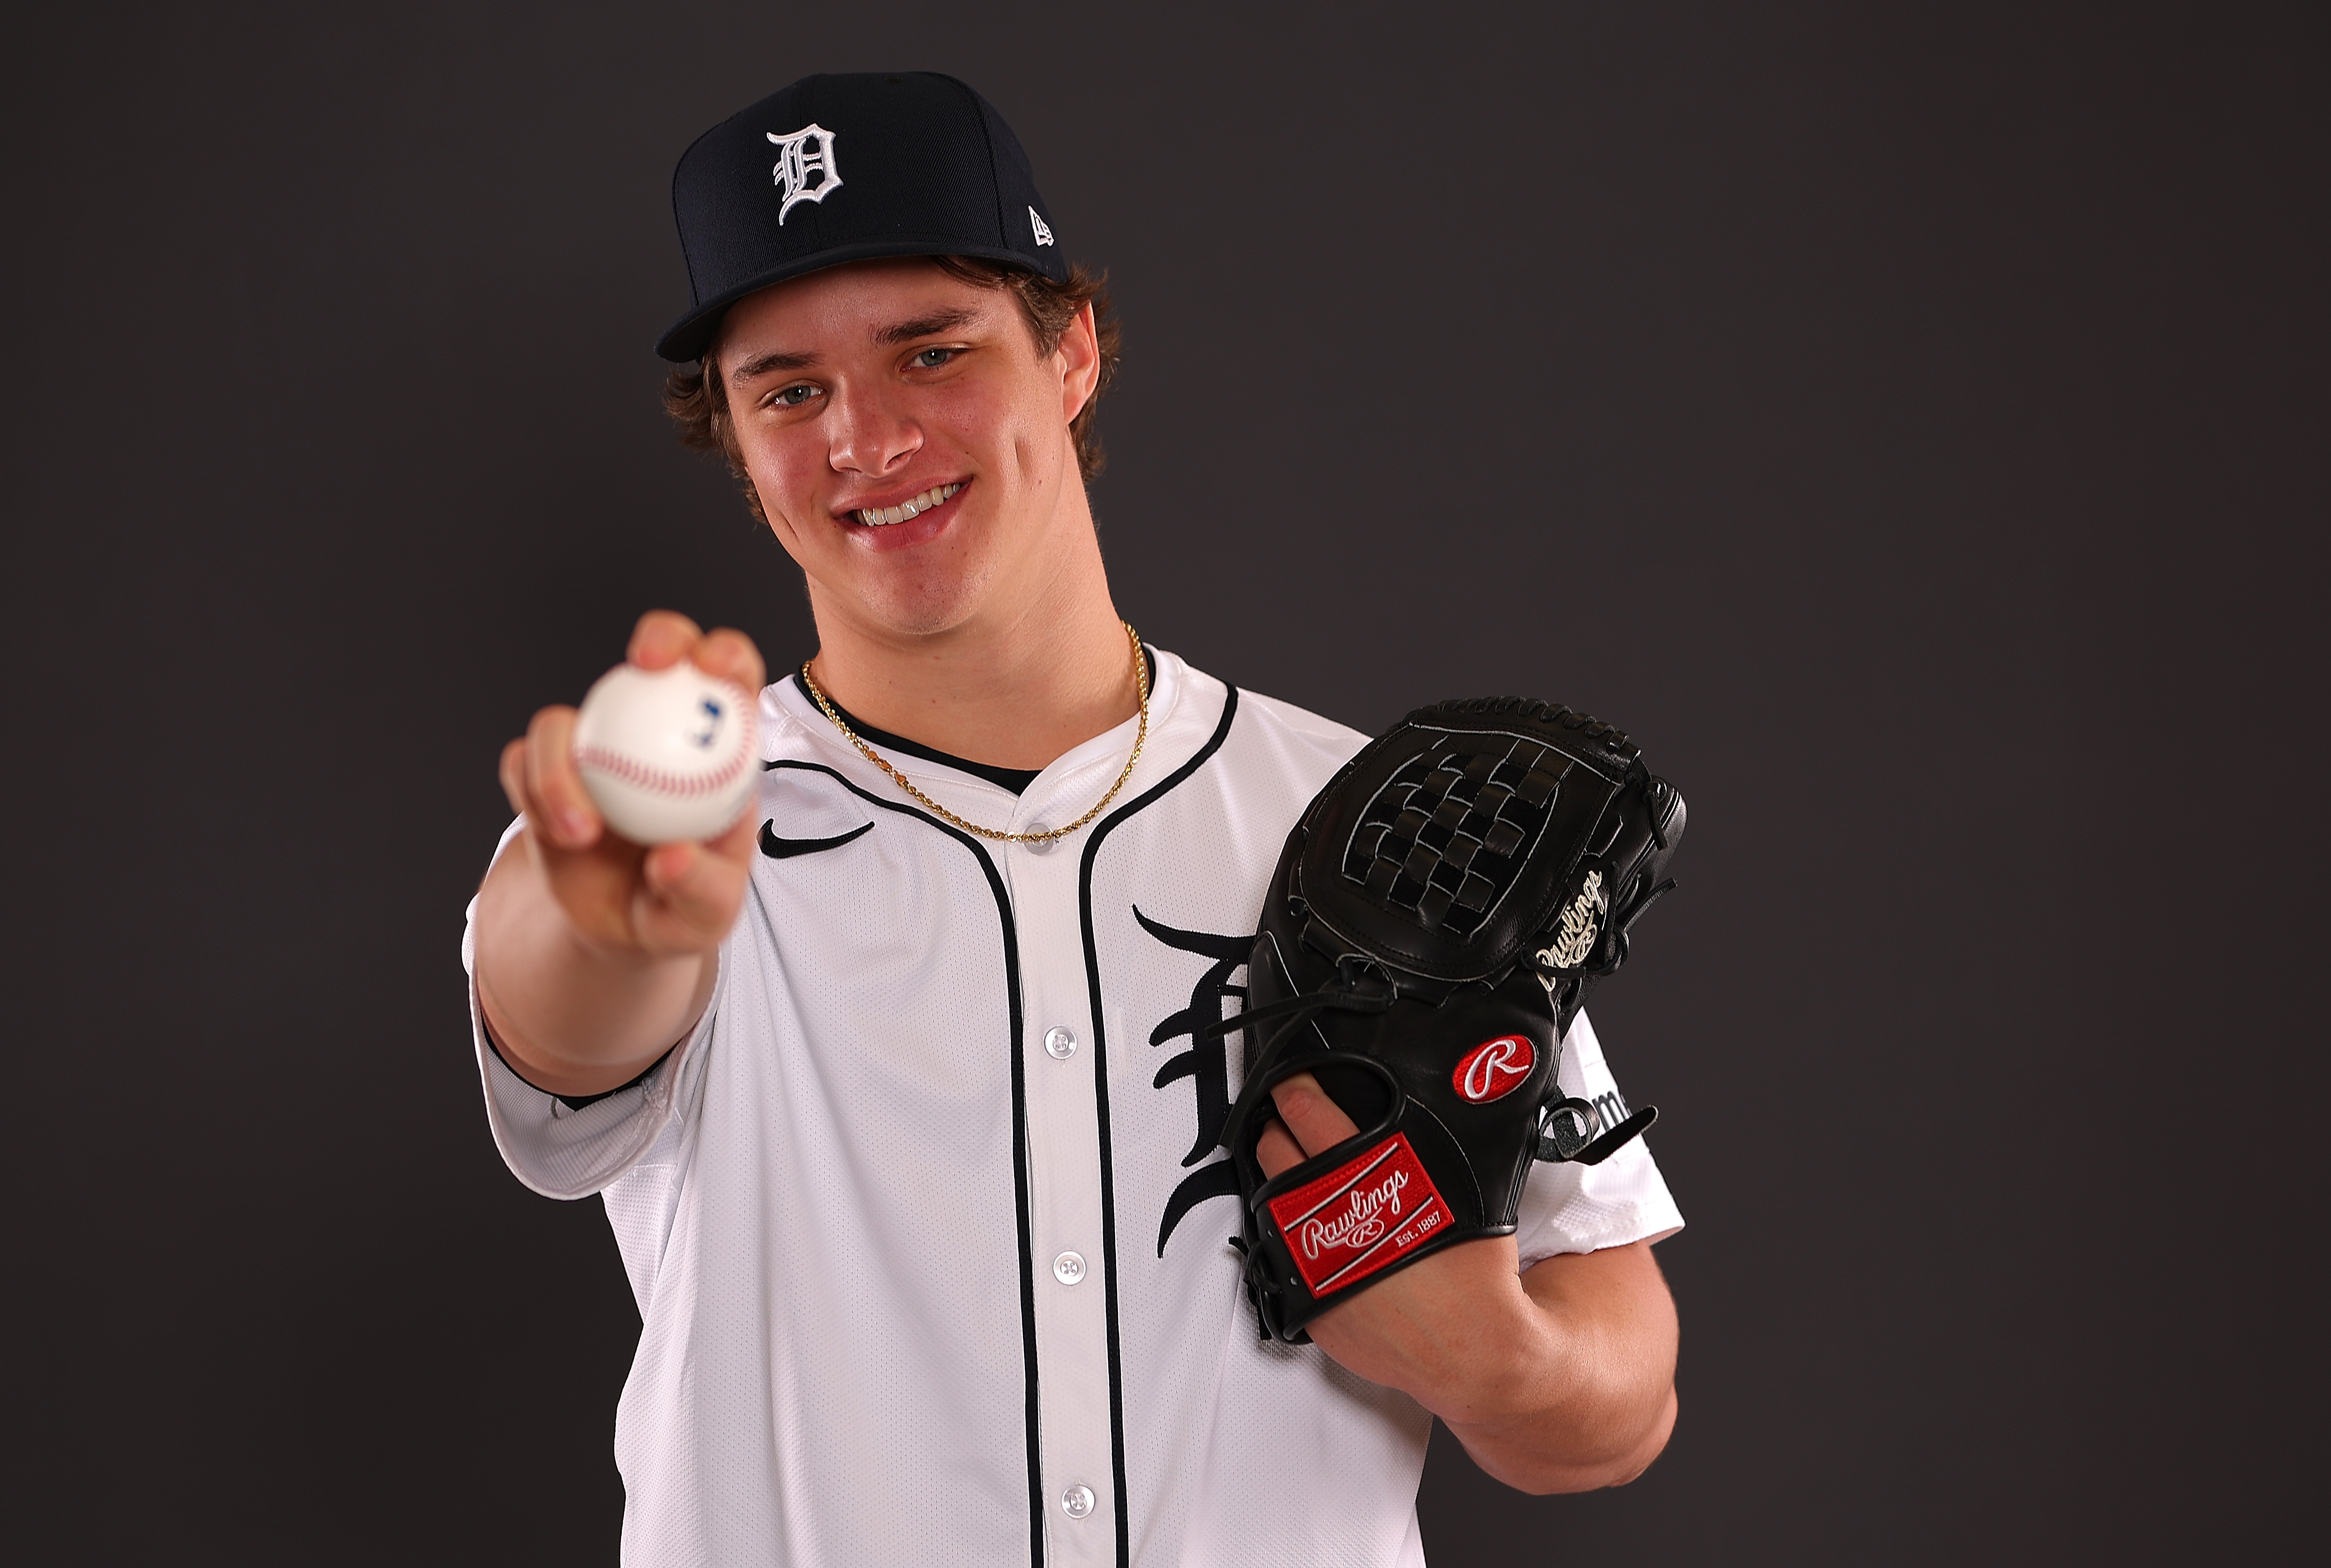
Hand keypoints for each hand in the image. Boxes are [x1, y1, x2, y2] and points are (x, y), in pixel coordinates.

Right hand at [496, 610, 766, 958]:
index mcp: (716, 750)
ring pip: (566, 718)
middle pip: (663, 652)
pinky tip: (560, 835)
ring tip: (580, 832)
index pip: (732, 680)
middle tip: (646, 666)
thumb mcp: (708, 914)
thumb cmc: (681, 909)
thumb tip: (670, 856)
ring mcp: (596, 747)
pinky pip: (523, 762)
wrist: (621, 928)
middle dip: (661, 636)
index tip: (711, 668)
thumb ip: (701, 888)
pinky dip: (534, 793)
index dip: (725, 655)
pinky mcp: (544, 774)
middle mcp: (656, 730)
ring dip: (560, 768)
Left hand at [1254, 1073, 1539, 1423]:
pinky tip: (1307, 1227)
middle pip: (1278, 1154)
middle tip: (1286, 1119)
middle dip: (1277, 1128)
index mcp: (1370, 1182)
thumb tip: (1425, 1110)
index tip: (1292, 1082)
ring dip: (1277, 1179)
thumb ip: (1430, 1147)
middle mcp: (1331, 1219)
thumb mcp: (1461, 1188)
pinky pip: (1283, 1256)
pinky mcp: (1310, 1304)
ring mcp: (1314, 1264)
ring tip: (1290, 1167)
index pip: (1312, 1116)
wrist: (1474, 1351)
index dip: (1297, 1090)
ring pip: (1272, 1203)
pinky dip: (1291, 1235)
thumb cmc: (1475, 1273)